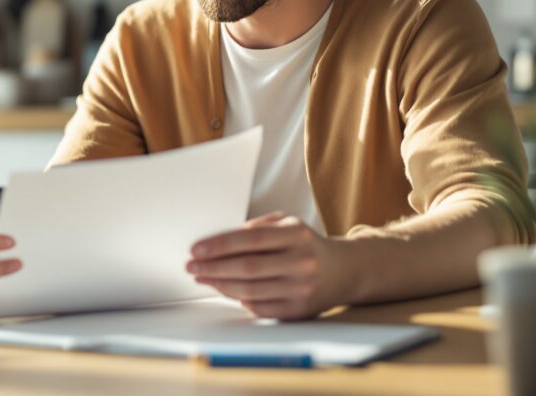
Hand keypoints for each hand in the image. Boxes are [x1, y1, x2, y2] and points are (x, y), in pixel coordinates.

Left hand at [187, 212, 349, 319]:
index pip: (251, 239)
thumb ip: (256, 227)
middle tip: (191, 266)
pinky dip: (237, 298)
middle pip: (247, 267)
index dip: (219, 245)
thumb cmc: (305, 245)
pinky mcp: (298, 311)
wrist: (344, 271)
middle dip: (213, 267)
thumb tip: (218, 242)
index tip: (195, 249)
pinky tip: (223, 289)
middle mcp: (302, 262)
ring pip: (250, 290)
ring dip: (219, 284)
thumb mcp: (287, 224)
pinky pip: (259, 307)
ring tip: (202, 278)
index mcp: (297, 235)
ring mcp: (302, 289)